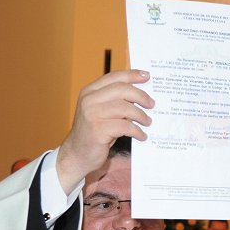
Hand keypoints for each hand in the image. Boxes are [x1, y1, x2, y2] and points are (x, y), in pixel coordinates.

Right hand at [56, 70, 154, 192]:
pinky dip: (137, 131)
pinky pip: (125, 126)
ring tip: (147, 122)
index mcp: (89, 92)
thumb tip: (142, 97)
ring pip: (124, 107)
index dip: (131, 75)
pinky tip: (141, 135)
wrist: (77, 155)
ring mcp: (92, 114)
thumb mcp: (102, 112)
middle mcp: (89, 100)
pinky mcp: (98, 130)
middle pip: (121, 89)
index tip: (146, 76)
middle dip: (140, 96)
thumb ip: (115, 101)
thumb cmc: (94, 133)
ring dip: (140, 115)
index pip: (113, 77)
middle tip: (151, 104)